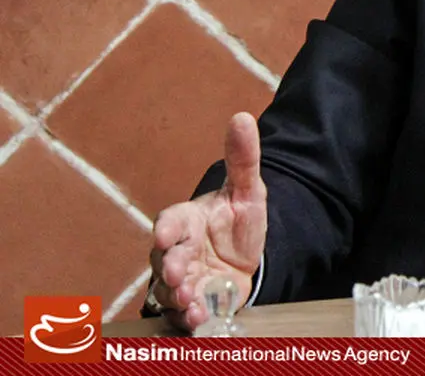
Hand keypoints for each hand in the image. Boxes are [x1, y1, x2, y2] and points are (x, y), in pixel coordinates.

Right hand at [147, 112, 266, 330]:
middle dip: (170, 266)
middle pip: (164, 258)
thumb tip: (242, 117)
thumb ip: (243, 158)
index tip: (165, 233)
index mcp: (187, 220)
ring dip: (177, 295)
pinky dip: (186, 315)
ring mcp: (181, 278)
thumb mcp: (248, 190)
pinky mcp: (191, 302)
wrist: (248, 257)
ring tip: (191, 299)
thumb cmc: (239, 222)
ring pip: (168, 288)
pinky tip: (197, 317)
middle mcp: (177, 250)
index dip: (166, 228)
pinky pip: (180, 311)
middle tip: (179, 273)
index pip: (170, 221)